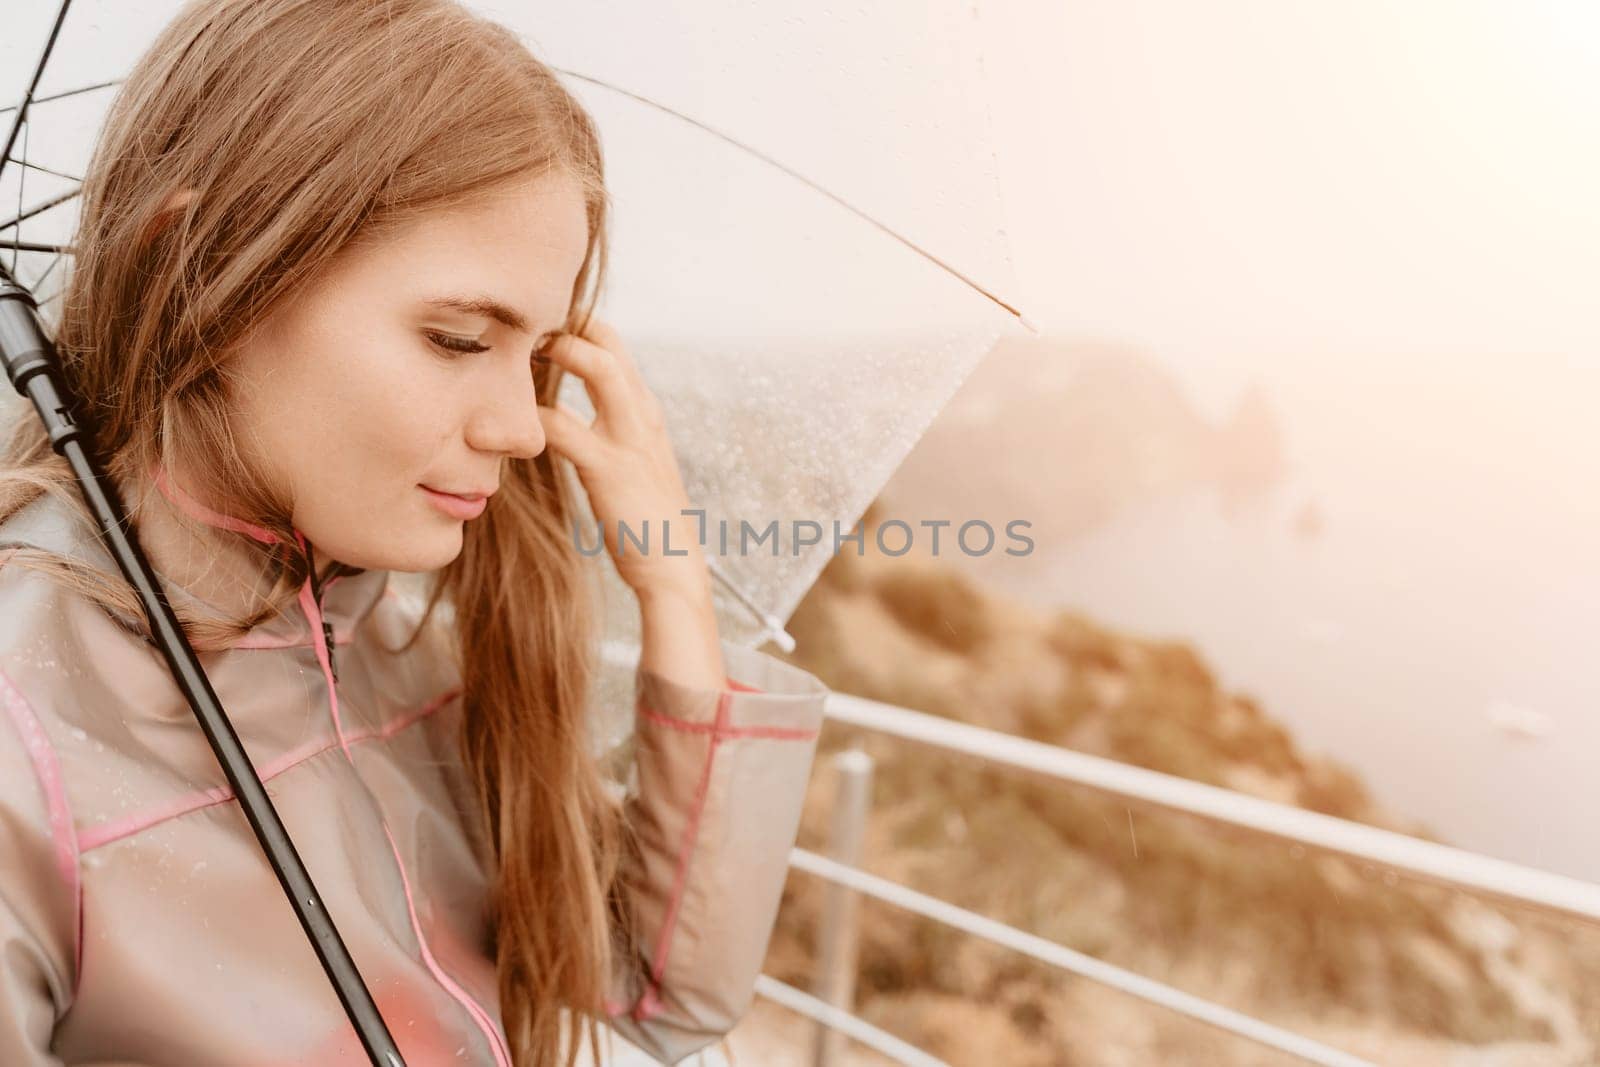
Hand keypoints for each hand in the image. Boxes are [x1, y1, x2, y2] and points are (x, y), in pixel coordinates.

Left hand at [535, 317, 710, 602]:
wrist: (672, 565)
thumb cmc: (644, 519)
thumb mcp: (629, 463)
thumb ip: (600, 432)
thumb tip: (560, 414)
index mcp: (645, 411)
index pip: (613, 346)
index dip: (572, 329)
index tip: (531, 331)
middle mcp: (643, 413)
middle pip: (609, 341)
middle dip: (564, 324)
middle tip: (518, 328)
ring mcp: (630, 437)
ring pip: (599, 366)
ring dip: (556, 351)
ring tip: (516, 353)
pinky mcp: (609, 468)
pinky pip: (564, 427)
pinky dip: (534, 417)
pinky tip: (507, 423)